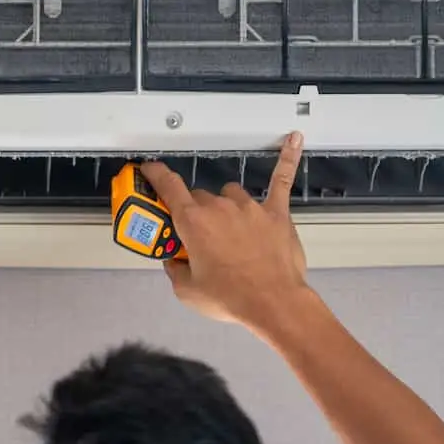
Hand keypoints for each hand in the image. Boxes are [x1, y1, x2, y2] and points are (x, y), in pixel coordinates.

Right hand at [141, 133, 310, 335]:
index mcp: (193, 222)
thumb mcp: (187, 291)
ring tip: (230, 230)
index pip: (169, 187)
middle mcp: (220, 207)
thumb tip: (174, 262)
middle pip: (201, 198)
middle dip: (197, 214)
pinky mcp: (276, 213)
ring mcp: (250, 207)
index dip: (156, 174)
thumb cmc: (230, 298)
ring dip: (226, 207)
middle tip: (200, 238)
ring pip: (231, 194)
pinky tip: (293, 139)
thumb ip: (175, 270)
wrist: (273, 303)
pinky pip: (281, 180)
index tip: (149, 168)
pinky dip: (287, 159)